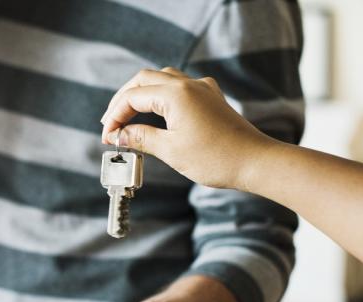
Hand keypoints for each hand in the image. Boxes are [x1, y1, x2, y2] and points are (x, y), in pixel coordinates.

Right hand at [99, 67, 280, 190]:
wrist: (256, 162)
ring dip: (141, 94)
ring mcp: (202, 89)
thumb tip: (120, 135)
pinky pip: (179, 86)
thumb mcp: (171, 151)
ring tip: (128, 116)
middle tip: (111, 124)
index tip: (107, 138)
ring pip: (161, 79)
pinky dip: (161, 95)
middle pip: (143, 80)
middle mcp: (188, 85)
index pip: (132, 97)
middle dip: (123, 100)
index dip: (115, 116)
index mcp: (175, 94)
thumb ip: (141, 138)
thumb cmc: (216, 158)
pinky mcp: (211, 98)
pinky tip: (157, 111)